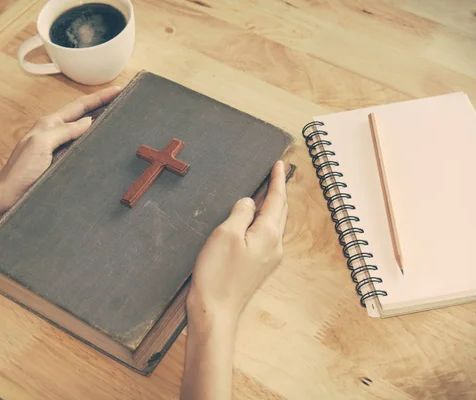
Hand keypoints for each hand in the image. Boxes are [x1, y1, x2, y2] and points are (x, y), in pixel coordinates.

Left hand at [0, 86, 121, 208]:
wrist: (7, 196)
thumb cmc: (20, 171)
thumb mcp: (41, 144)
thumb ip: (64, 131)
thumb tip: (87, 121)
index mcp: (49, 125)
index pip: (80, 106)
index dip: (99, 97)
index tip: (118, 89)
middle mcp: (54, 133)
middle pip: (82, 114)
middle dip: (101, 105)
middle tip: (121, 99)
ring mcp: (57, 148)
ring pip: (82, 130)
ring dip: (98, 122)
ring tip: (116, 118)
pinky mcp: (59, 162)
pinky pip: (80, 147)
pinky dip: (92, 141)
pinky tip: (101, 145)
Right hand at [186, 160, 287, 330]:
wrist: (215, 311)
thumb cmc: (218, 273)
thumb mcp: (226, 234)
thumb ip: (241, 213)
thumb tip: (250, 202)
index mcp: (269, 234)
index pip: (277, 200)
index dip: (278, 180)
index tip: (279, 164)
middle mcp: (274, 246)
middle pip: (280, 212)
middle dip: (279, 192)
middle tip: (276, 174)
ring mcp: (268, 258)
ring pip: (274, 224)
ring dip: (272, 206)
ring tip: (266, 192)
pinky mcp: (258, 267)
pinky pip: (265, 236)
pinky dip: (263, 221)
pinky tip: (253, 220)